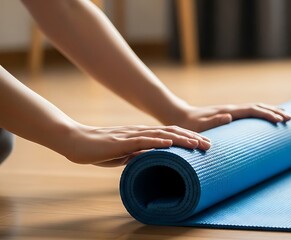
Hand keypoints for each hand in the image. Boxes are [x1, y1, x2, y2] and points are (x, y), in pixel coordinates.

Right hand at [63, 124, 210, 166]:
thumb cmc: (98, 150)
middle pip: (172, 133)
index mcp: (143, 136)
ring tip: (198, 143)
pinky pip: (142, 140)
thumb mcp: (123, 155)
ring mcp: (132, 135)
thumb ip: (137, 155)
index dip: (188, 139)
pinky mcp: (121, 141)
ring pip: (161, 135)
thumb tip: (151, 158)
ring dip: (181, 139)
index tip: (203, 145)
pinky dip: (157, 141)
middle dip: (192, 138)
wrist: (75, 141)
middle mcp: (141, 132)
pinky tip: (170, 143)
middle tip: (210, 144)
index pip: (170, 136)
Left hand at [175, 103, 290, 131]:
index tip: (281, 120)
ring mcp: (231, 111)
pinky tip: (266, 119)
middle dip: (275, 112)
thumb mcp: (198, 126)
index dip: (268, 114)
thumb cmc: (189, 125)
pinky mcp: (229, 116)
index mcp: (228, 112)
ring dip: (270, 112)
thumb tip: (230, 117)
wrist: (180, 116)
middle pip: (258, 107)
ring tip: (285, 117)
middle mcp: (232, 110)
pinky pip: (249, 114)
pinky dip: (261, 114)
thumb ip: (212, 122)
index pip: (253, 110)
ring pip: (255, 109)